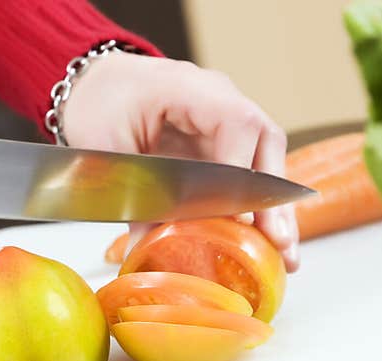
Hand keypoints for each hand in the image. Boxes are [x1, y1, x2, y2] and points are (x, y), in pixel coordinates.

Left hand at [62, 52, 298, 271]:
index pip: (237, 124)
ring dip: (274, 209)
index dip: (242, 172)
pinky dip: (257, 207)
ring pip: (264, 163)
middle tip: (279, 242)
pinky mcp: (221, 146)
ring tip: (286, 253)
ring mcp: (224, 123)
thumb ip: (131, 196)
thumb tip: (144, 250)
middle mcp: (220, 101)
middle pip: (265, 145)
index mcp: (190, 88)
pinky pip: (248, 174)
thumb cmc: (99, 106)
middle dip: (273, 199)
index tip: (241, 217)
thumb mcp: (106, 150)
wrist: (96, 86)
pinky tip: (267, 242)